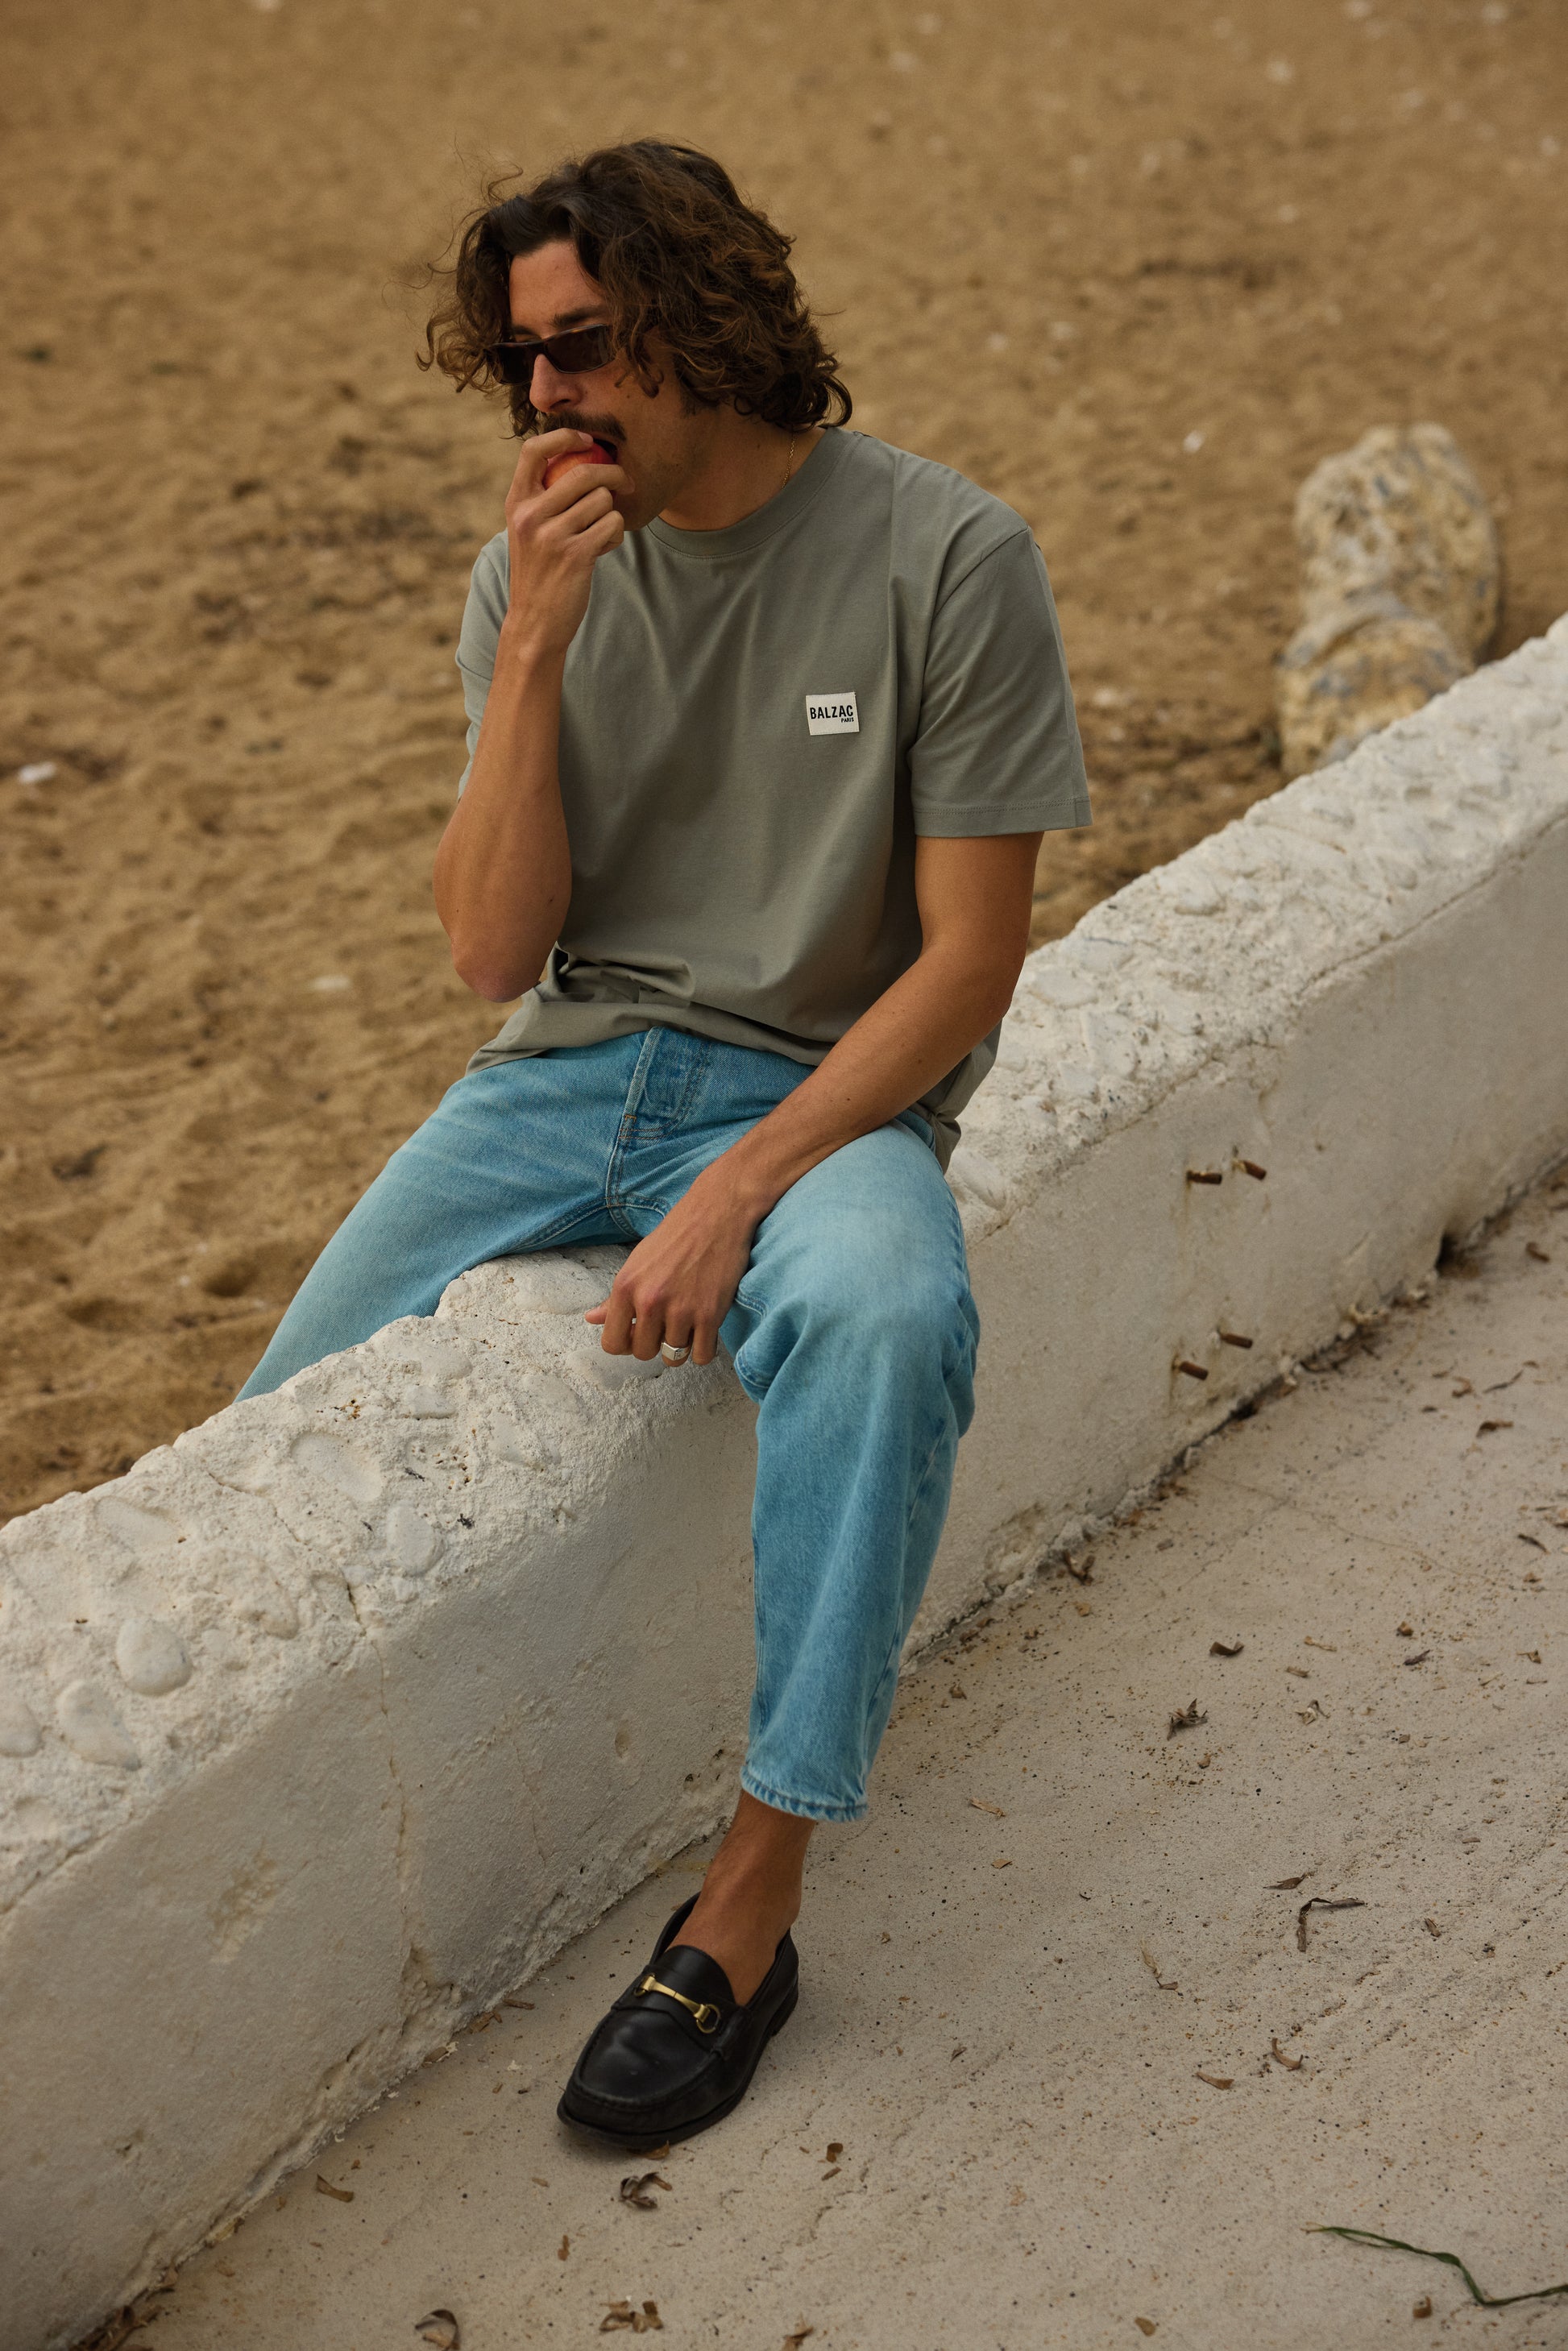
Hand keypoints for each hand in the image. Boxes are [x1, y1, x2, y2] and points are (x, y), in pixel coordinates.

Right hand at [500, 430, 632, 660]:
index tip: (587, 439)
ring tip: (602, 533)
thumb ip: (545, 499)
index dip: (564, 436)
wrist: (535, 623)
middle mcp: (530, 515)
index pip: (533, 450)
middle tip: (626, 482)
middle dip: (613, 474)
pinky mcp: (576, 555)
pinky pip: (613, 525)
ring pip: (603, 501)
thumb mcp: (528, 531)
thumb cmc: (538, 573)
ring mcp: (552, 535)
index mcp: (516, 503)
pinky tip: (604, 548)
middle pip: (583, 471)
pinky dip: (616, 536)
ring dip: (612, 514)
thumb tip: (584, 460)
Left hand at [585, 1172, 758, 1366]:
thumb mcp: (637, 1261)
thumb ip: (615, 1297)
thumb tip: (591, 1318)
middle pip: (643, 1354)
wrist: (717, 1213)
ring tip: (687, 1327)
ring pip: (673, 1357)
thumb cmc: (676, 1235)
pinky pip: (702, 1356)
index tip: (638, 1335)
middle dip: (654, 1345)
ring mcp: (680, 1310)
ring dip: (681, 1347)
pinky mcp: (710, 1314)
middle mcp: (649, 1301)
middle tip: (667, 1326)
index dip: (625, 1344)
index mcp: (625, 1287)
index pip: (612, 1343)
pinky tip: (704, 1331)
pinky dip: (704, 1350)